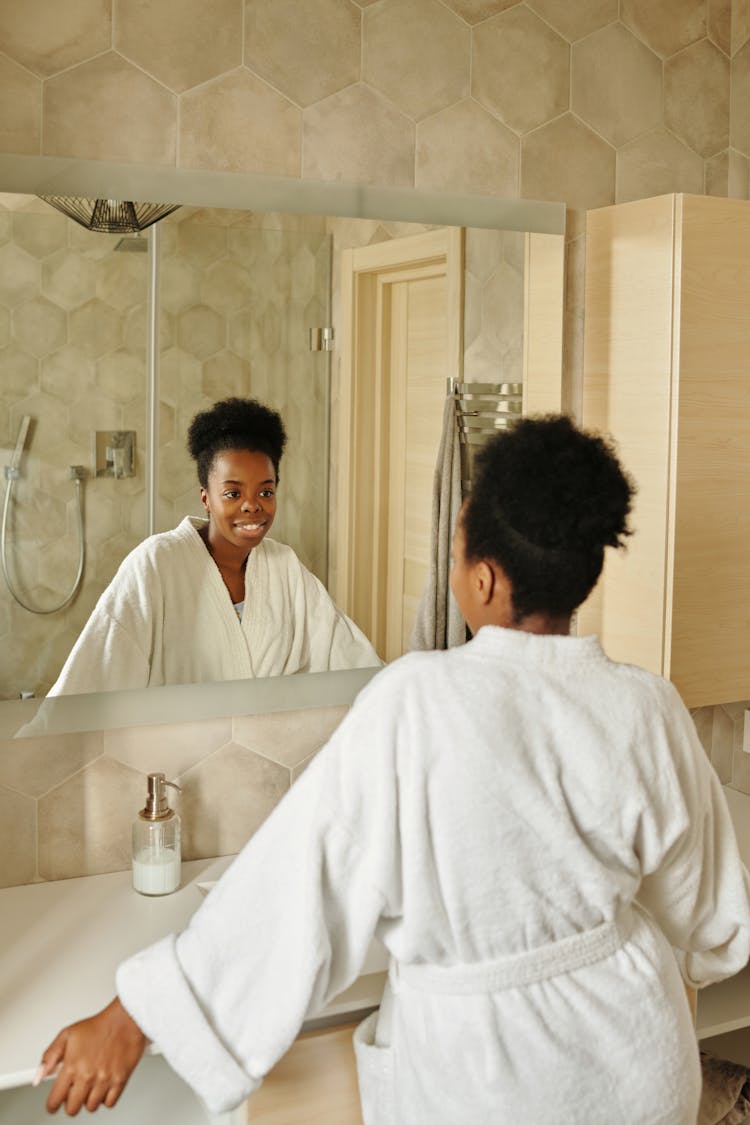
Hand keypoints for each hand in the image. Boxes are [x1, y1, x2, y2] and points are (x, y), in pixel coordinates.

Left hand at [37, 998, 146, 1114]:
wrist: (125, 1019)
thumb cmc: (98, 1025)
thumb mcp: (67, 1035)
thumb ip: (49, 1057)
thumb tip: (38, 1076)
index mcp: (72, 1066)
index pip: (55, 1101)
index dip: (52, 1104)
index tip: (54, 1103)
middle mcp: (87, 1076)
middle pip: (72, 1109)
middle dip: (70, 1102)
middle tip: (74, 1090)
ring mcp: (104, 1080)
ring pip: (91, 1107)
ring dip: (88, 1099)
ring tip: (90, 1084)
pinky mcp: (120, 1080)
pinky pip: (109, 1103)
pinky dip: (105, 1098)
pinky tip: (103, 1085)